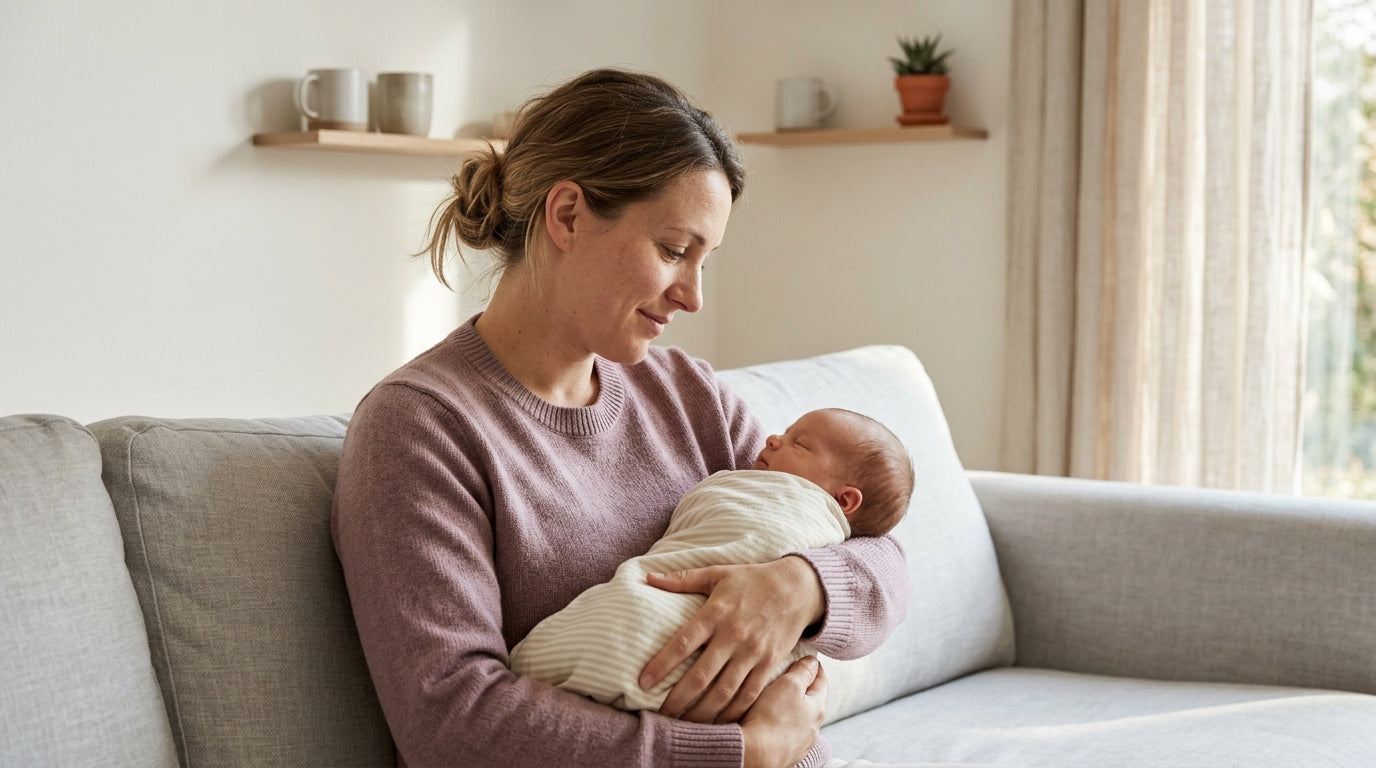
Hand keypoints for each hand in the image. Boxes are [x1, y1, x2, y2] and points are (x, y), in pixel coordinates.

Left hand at [639, 556, 824, 723]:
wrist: (799, 587)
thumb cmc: (753, 579)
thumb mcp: (718, 573)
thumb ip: (682, 579)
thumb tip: (649, 577)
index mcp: (716, 613)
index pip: (683, 643)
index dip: (661, 664)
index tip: (643, 682)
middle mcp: (734, 636)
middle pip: (701, 676)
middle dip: (678, 699)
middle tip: (661, 715)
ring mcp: (753, 653)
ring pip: (724, 691)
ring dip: (702, 712)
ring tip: (684, 725)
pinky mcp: (770, 664)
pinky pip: (749, 695)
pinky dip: (733, 712)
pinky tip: (718, 722)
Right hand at [741, 656, 827, 767]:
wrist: (754, 755)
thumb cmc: (771, 718)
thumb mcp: (789, 684)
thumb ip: (803, 671)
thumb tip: (813, 661)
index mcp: (818, 708)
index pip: (822, 681)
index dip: (814, 667)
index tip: (807, 659)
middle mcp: (814, 728)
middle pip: (812, 701)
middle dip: (802, 688)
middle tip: (789, 677)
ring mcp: (801, 743)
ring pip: (800, 719)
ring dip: (792, 709)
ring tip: (776, 701)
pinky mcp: (787, 754)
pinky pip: (788, 734)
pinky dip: (782, 725)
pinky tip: (771, 723)